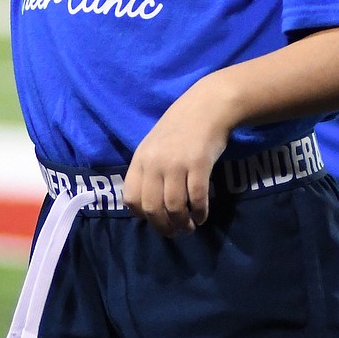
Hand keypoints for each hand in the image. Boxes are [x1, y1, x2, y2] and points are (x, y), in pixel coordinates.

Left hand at [123, 78, 231, 236]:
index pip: (131, 198)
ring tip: (189, 226)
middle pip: (152, 208)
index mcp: (141, 158)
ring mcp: (176, 163)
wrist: (207, 105)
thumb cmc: (181, 125)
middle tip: (175, 232)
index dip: (142, 216)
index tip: (155, 220)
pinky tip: (202, 215)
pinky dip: (200, 213)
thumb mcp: (155, 145)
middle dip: (164, 227)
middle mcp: (155, 162)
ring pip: (174, 207)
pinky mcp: (199, 163)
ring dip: (183, 224)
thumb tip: (148, 205)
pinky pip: (197, 198)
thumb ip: (149, 170)